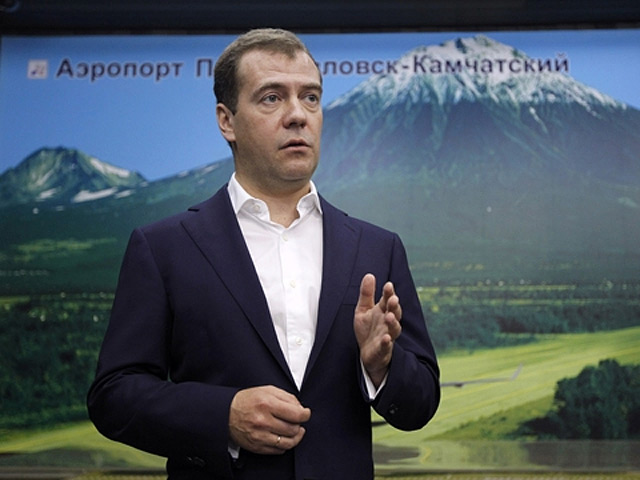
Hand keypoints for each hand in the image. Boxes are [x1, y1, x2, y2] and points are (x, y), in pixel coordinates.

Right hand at [229, 385, 310, 454]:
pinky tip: (282, 437)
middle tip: (296, 421)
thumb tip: (301, 408)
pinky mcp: (257, 447)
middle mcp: (263, 421)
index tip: (306, 413)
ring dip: (295, 436)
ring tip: (294, 431)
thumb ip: (287, 397)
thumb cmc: (248, 400)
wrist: (226, 413)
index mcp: (267, 404)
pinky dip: (284, 444)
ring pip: (288, 442)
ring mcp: (260, 436)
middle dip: (299, 424)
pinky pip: (278, 450)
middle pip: (293, 429)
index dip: (305, 414)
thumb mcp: (267, 390)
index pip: (296, 414)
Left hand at [353, 273, 401, 387]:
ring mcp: (387, 336)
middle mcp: (388, 323)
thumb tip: (369, 275)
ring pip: (394, 329)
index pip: (388, 300)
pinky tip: (386, 338)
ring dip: (393, 323)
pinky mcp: (383, 349)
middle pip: (395, 313)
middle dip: (394, 306)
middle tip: (392, 299)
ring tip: (389, 316)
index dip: (389, 293)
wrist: (367, 353)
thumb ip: (367, 294)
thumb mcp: (363, 309)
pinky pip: (386, 346)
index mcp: (383, 311)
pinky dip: (387, 342)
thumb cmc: (368, 329)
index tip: (388, 285)